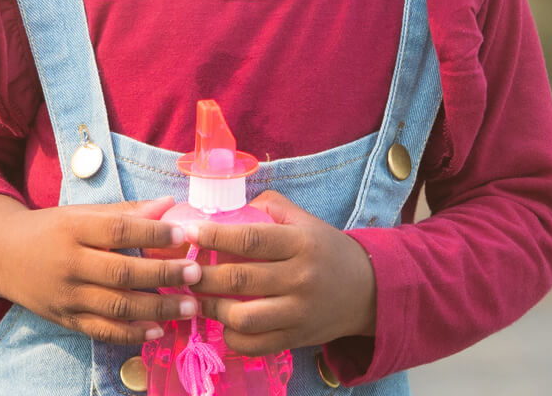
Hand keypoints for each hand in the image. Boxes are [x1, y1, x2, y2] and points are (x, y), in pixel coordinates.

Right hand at [0, 194, 204, 344]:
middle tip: (196, 273)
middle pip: (121, 272)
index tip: (186, 234)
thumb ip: (125, 212)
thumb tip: (170, 204)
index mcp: (73, 228)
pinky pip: (102, 331)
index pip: (118, 231)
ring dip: (157, 308)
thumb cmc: (51, 229)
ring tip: (190, 306)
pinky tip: (158, 330)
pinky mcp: (65, 319)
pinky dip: (131, 334)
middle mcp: (68, 263)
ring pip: (116, 306)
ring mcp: (66, 295)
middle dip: (163, 275)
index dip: (153, 233)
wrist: (1, 255)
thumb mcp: (81, 213)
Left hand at [184, 189, 377, 354]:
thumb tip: (225, 206)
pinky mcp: (296, 338)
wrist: (368, 290)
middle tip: (184, 271)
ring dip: (212, 309)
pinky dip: (232, 337)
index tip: (188, 233)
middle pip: (239, 280)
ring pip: (243, 318)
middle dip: (202, 276)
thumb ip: (268, 206)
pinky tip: (223, 324)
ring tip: (198, 299)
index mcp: (300, 243)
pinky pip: (255, 345)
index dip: (213, 237)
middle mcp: (300, 278)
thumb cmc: (325, 249)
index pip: (249, 239)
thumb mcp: (304, 220)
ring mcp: (298, 313)